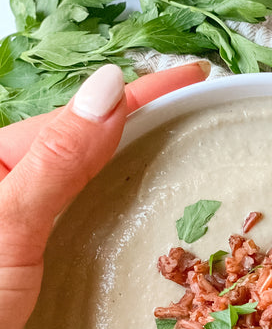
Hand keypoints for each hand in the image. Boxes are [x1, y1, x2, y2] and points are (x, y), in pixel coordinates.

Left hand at [0, 61, 209, 328]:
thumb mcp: (10, 224)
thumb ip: (59, 160)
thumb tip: (111, 88)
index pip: (84, 115)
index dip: (142, 93)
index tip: (194, 77)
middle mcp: (14, 182)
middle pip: (88, 137)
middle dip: (143, 118)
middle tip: (196, 108)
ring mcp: (27, 218)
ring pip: (90, 175)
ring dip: (136, 157)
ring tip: (181, 145)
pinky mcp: (38, 252)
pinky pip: (87, 212)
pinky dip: (120, 201)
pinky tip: (141, 199)